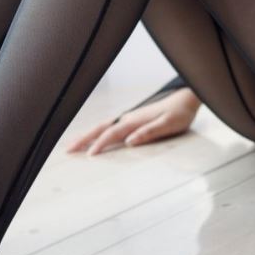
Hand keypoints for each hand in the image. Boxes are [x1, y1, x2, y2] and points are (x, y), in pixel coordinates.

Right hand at [67, 88, 200, 155]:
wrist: (186, 98)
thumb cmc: (180, 113)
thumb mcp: (169, 124)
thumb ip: (149, 132)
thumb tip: (129, 140)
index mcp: (135, 121)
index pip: (112, 134)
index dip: (100, 144)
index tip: (89, 155)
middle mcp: (128, 118)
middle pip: (101, 129)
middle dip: (84, 139)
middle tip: (67, 150)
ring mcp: (129, 118)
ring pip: (103, 127)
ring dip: (88, 135)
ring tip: (73, 145)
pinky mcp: (132, 119)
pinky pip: (109, 127)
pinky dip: (98, 132)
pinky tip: (94, 137)